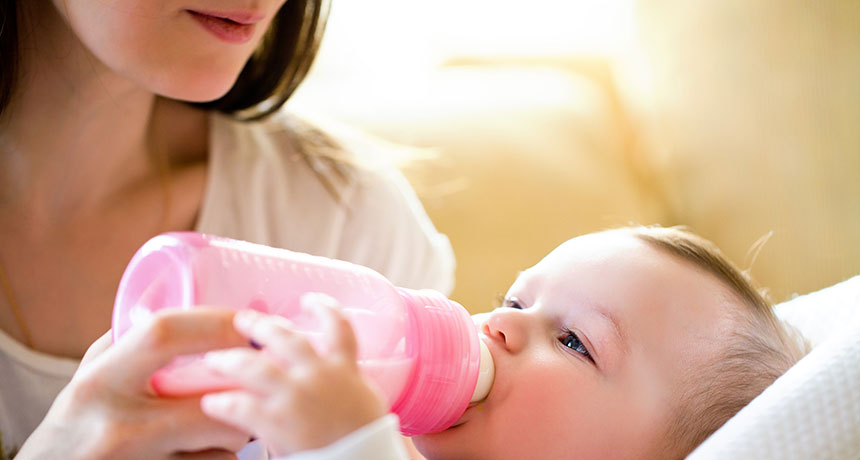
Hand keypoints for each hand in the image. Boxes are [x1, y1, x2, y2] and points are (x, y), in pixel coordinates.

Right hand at [17, 308, 253, 459]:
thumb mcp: (90, 375)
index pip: (164, 334)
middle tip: (251, 380)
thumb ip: (130, 342)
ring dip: (236, 429)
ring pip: (223, 443)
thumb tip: (183, 302)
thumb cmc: (74, 425)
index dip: (215, 322)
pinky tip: (202, 449)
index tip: (244, 323)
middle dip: (243, 390)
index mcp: (100, 381)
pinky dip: (220, 457)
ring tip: (223, 420)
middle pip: (211, 400)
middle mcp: (118, 425)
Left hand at [199, 294, 387, 457]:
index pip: (338, 326)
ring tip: (215, 359)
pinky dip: (224, 404)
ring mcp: (296, 396)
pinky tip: (212, 403)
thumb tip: (330, 375)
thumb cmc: (368, 439)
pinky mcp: (278, 422)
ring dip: (231, 360)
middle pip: (285, 338)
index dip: (324, 308)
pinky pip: (241, 407)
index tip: (310, 299)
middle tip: (243, 319)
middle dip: (261, 326)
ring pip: (255, 367)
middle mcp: (318, 374)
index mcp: (344, 368)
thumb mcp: (364, 400)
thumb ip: (344, 382)